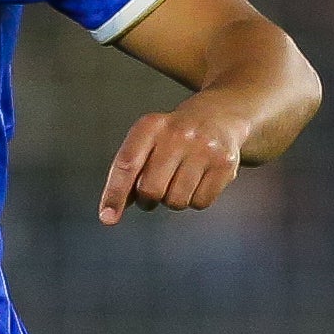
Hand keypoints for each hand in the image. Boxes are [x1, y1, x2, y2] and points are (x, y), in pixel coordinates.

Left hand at [98, 101, 244, 224]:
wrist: (220, 115)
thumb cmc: (174, 137)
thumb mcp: (147, 141)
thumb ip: (129, 172)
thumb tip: (111, 212)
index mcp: (151, 126)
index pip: (127, 164)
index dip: (114, 194)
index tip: (107, 218)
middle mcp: (178, 134)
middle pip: (151, 189)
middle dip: (148, 199)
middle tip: (154, 191)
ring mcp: (204, 148)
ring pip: (176, 201)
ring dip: (173, 200)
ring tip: (179, 180)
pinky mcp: (225, 164)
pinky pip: (200, 203)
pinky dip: (195, 200)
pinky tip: (198, 180)